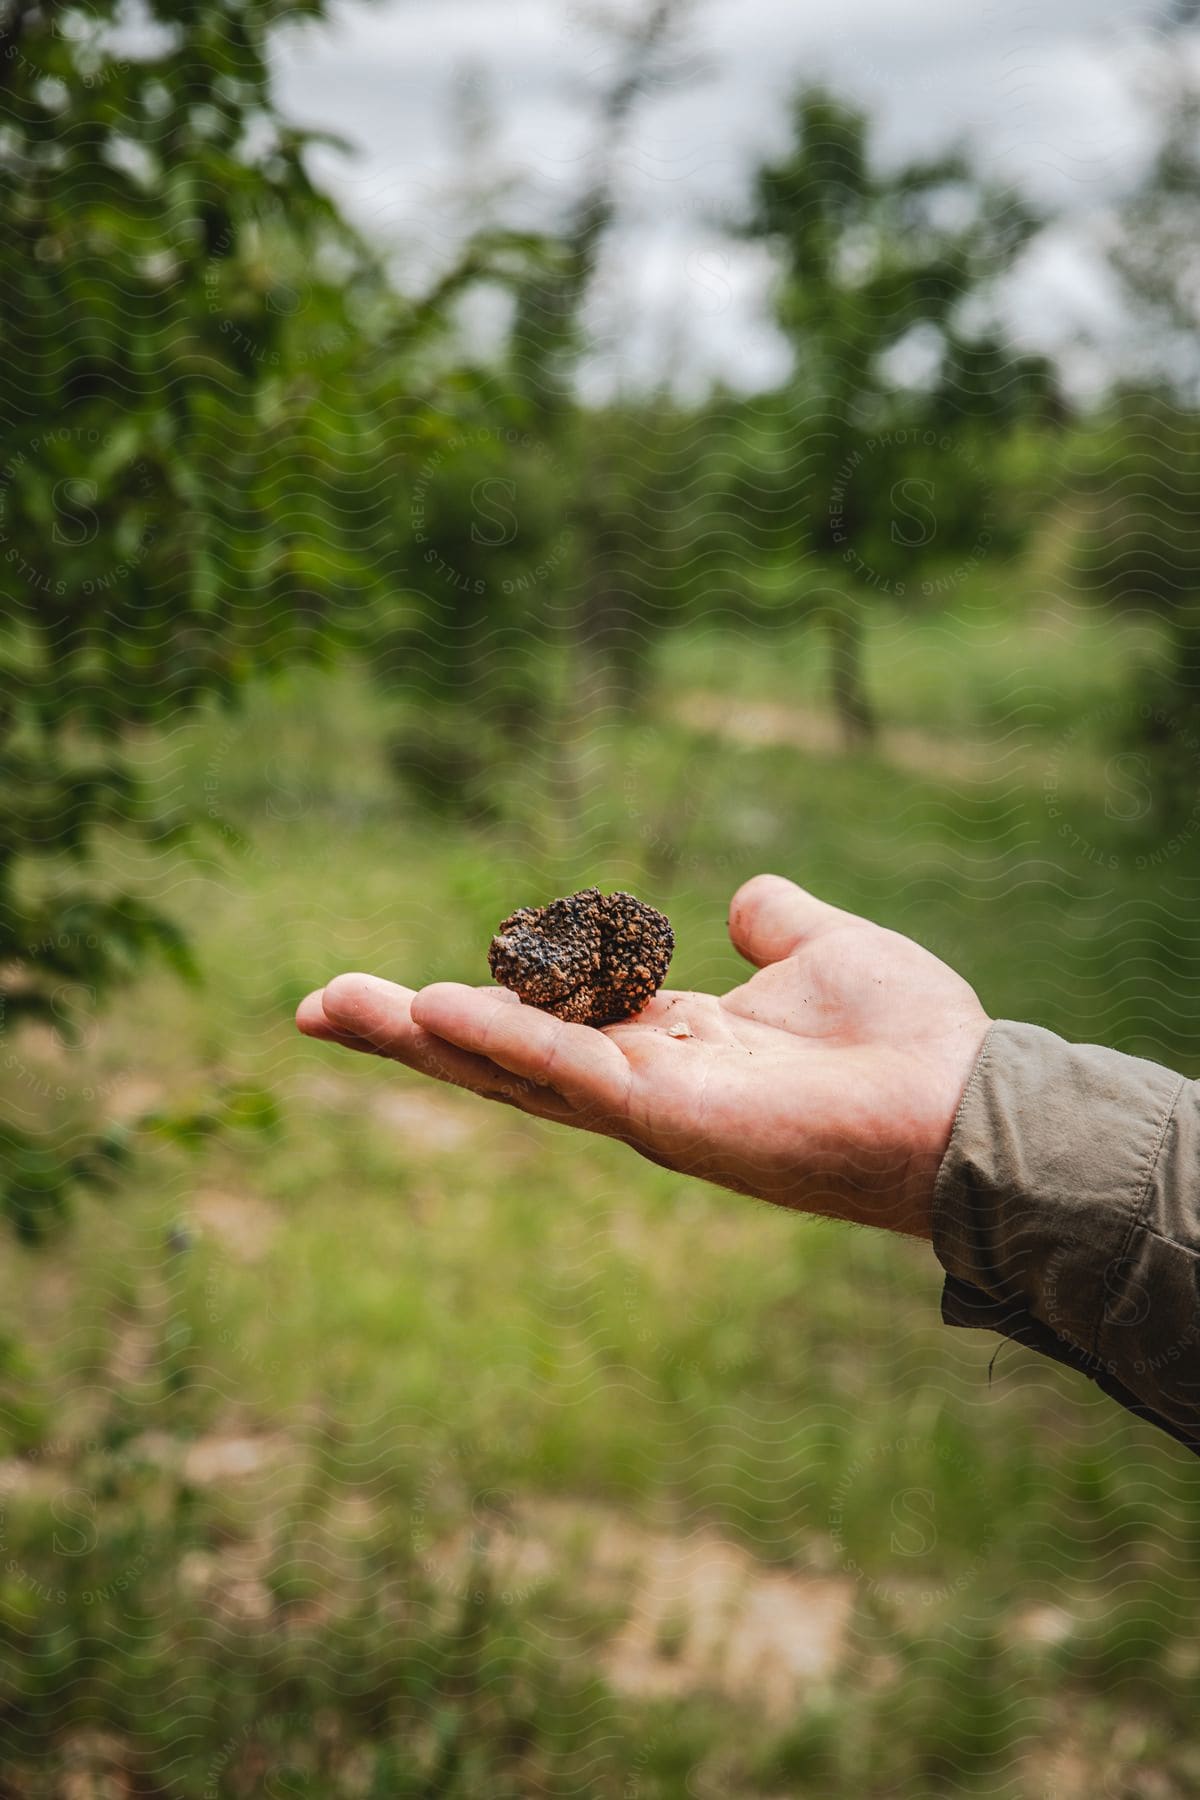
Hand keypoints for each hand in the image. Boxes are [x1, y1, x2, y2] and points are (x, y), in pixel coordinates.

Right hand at [295, 875, 989, 1239]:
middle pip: (501, 1056)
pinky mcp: (671, 1119)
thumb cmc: (911, 1040)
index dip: (476, 1002)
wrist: (968, 1105)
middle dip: (406, 1034)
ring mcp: (649, 1109)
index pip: (548, 1021)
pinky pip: (571, 1074)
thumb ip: (776, 924)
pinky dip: (504, 1042)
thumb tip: (741, 901)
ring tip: (332, 1007)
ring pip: (512, 1070)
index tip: (399, 985)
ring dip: (421, 1038)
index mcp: (669, 1045)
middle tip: (313, 1008)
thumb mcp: (827, 949)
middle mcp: (643, 1084)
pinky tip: (433, 1011)